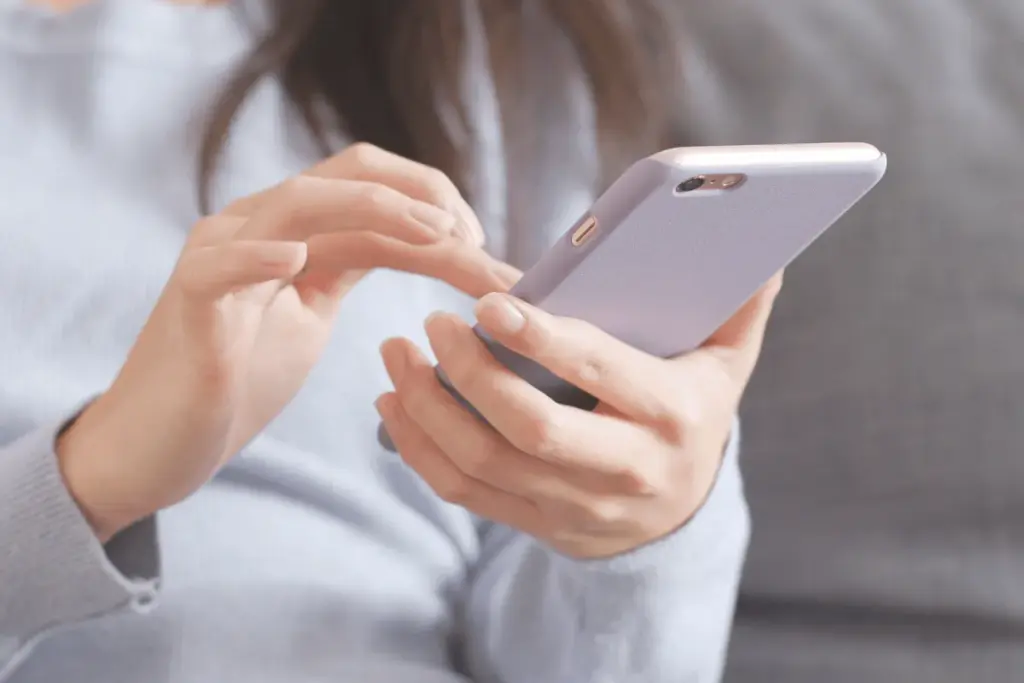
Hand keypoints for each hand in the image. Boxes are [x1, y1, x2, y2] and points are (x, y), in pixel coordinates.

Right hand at [58, 143, 517, 541]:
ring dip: (374, 210)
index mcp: (295, 232)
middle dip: (424, 198)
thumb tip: (429, 250)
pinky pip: (219, 265)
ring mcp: (220, 257)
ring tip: (432, 233)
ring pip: (297, 202)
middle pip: (348, 175)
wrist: (160, 443)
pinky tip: (296, 259)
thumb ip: (350, 269)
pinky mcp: (190, 304)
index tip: (489, 251)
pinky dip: (256, 255)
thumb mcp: (311, 314)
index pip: (375, 190)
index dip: (439, 206)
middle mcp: (259, 227)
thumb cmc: (238, 378)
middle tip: (476, 239)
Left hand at [376, 274, 781, 558]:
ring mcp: (574, 506)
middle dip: (469, 373)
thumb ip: (737, 305)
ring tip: (396, 353)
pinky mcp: (536, 523)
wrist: (678, 516)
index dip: (540, 338)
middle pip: (529, 427)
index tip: (488, 302)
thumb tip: (760, 246)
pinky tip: (395, 402)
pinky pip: (464, 492)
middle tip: (432, 322)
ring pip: (483, 463)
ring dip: (427, 408)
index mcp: (670, 416)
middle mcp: (623, 469)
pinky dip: (419, 448)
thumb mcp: (726, 363)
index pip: (597, 372)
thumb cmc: (692, 414)